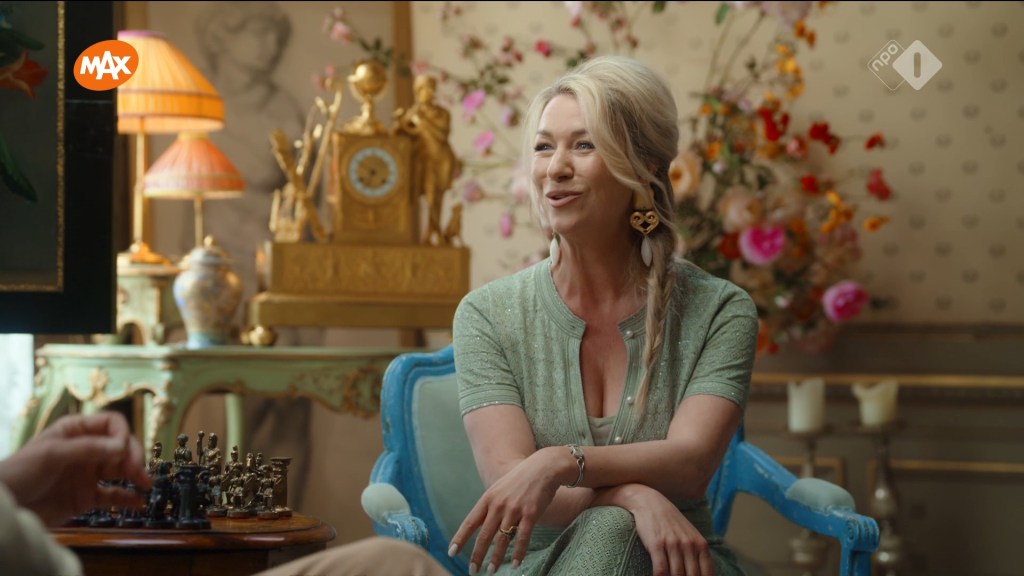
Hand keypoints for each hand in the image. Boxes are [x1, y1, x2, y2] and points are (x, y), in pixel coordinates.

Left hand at [0, 412, 151, 525]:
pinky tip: (137, 501)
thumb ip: (88, 448)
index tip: (124, 451)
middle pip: (120, 447)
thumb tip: (122, 445)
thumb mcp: (52, 454)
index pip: (110, 425)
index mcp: (75, 431)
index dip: (121, 435)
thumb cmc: (19, 472)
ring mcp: (87, 474)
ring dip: (135, 475)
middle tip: (139, 471)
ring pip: (120, 470)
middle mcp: (85, 450)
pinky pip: (112, 495)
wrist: (6, 508)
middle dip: (132, 456)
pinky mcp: (86, 497)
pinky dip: (126, 497)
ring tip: (146, 484)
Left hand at [449, 448, 560, 573]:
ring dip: (496, 558)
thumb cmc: (521, 480)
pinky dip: (518, 553)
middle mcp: (498, 505)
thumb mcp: (499, 489)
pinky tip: (515, 564)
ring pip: (502, 539)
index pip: (469, 523)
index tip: (451, 552)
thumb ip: (490, 505)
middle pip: (484, 535)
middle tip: (472, 571)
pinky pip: (522, 538)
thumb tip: (480, 524)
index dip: (460, 539)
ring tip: (491, 571)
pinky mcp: (531, 514)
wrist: (544, 468)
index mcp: (488, 499)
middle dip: (477, 555)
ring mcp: (515, 510)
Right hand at [613, 483, 713, 575]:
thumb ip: (697, 553)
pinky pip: (661, 570)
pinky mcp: (657, 544)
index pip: (706, 574)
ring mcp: (673, 544)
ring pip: (677, 575)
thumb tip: (701, 573)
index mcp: (700, 544)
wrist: (649, 502)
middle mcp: (689, 545)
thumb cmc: (670, 522)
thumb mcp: (690, 535)